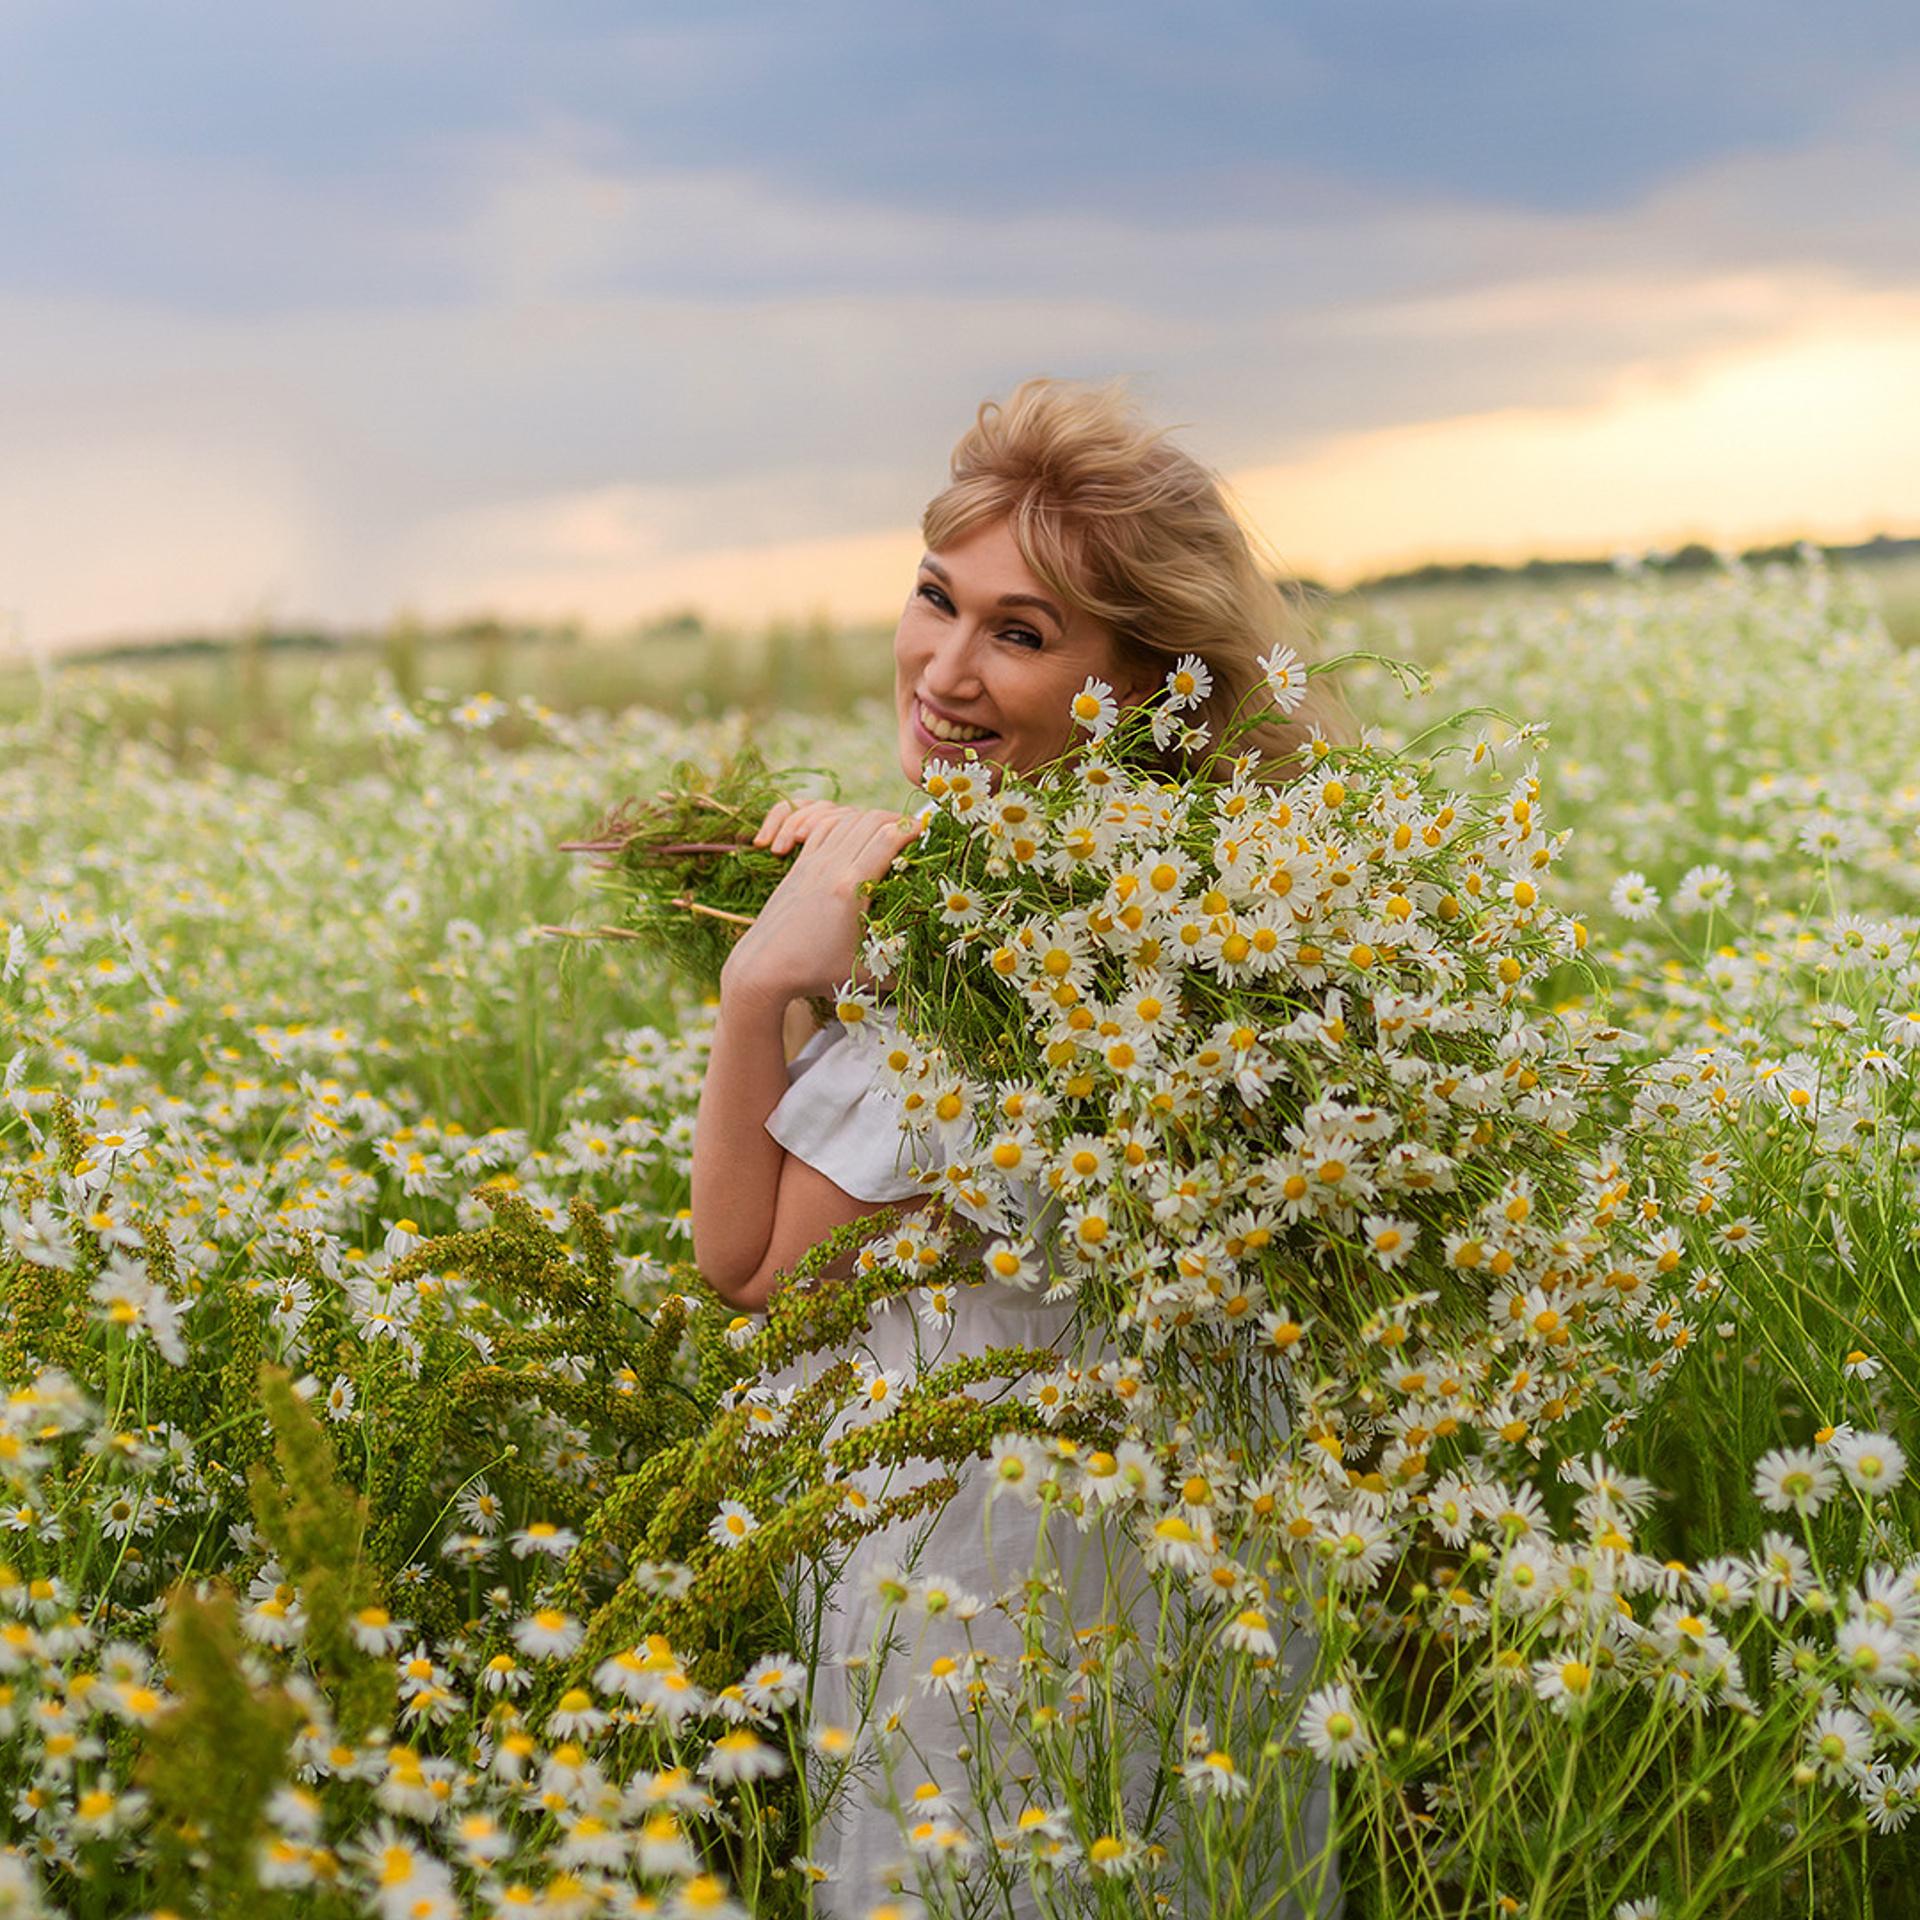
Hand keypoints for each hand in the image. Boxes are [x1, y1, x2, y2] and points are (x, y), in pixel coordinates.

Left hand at [720, 800, 921, 1007]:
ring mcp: (811, 863)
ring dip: (870, 818)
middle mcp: (830, 867)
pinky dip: (843, 822)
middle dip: (897, 818)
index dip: (913, 830)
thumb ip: (901, 964)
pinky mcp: (798, 866)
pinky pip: (823, 828)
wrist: (761, 969)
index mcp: (849, 888)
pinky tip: (854, 834)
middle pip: (869, 820)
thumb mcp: (866, 974)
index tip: (930, 834)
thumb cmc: (813, 974)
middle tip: (914, 830)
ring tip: (888, 829)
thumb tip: (934, 960)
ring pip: (845, 819)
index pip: (888, 838)